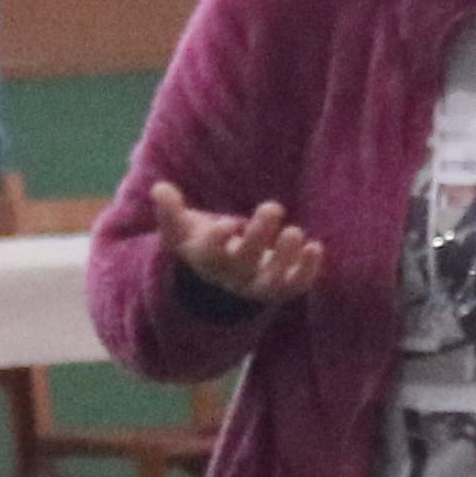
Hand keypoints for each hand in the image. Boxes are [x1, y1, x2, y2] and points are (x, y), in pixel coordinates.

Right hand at [141, 173, 327, 309]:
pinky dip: (307, 271)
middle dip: (259, 236)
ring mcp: (258, 284)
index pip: (210, 252)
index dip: (219, 239)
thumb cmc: (202, 244)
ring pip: (272, 279)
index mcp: (208, 259)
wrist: (221, 281)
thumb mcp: (181, 230)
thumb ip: (170, 211)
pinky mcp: (281, 287)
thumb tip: (160, 189)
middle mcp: (233, 275)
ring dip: (286, 257)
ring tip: (295, 232)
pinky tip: (316, 247)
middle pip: (245, 261)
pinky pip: (295, 285)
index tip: (229, 223)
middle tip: (273, 207)